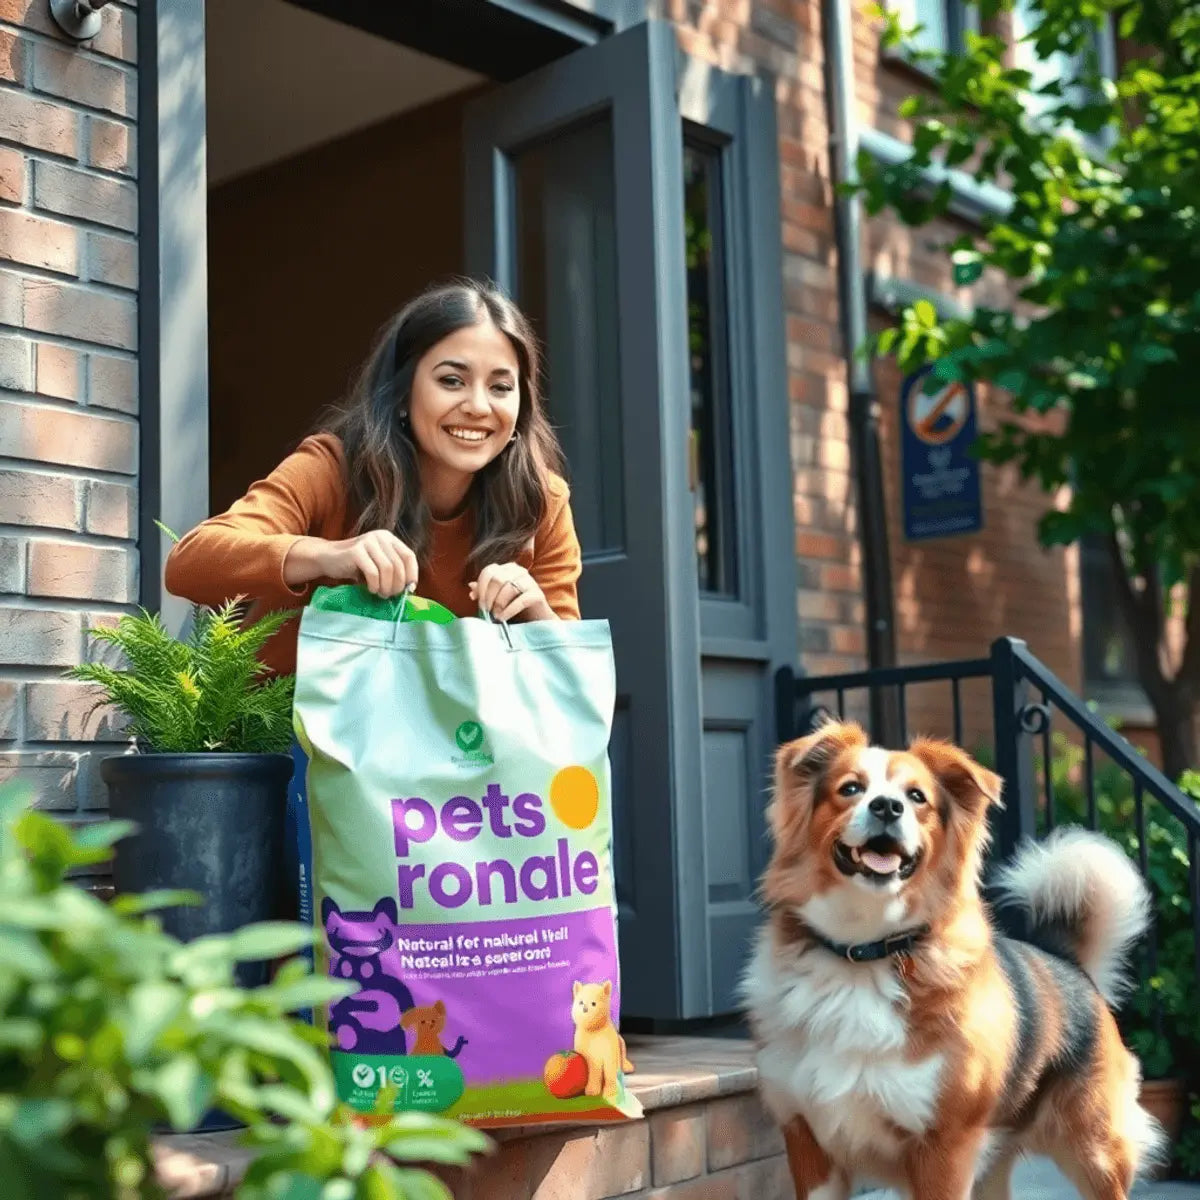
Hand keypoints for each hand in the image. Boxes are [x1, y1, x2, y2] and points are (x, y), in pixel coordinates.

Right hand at [288, 530, 417, 597]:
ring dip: (386, 586)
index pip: (409, 556)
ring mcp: (367, 542)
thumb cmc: (357, 566)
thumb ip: (393, 571)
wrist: (328, 558)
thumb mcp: (378, 565)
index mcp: (389, 538)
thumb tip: (410, 588)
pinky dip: (375, 585)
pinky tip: (371, 590)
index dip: (412, 574)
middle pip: (398, 564)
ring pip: (387, 568)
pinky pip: (372, 572)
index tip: (408, 589)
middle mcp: (380, 537)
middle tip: (390, 596)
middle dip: (397, 584)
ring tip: (381, 594)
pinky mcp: (355, 551)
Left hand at [469, 562, 553, 621]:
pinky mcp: (537, 594)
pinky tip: (503, 618)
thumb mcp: (495, 599)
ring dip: (498, 603)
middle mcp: (519, 571)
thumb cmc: (513, 608)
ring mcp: (530, 581)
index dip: (481, 587)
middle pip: (497, 578)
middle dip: (489, 596)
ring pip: (508, 587)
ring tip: (495, 616)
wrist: (536, 621)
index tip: (480, 603)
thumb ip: (484, 592)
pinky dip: (509, 610)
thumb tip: (471, 586)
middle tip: (487, 611)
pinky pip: (520, 600)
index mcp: (507, 569)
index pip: (488, 571)